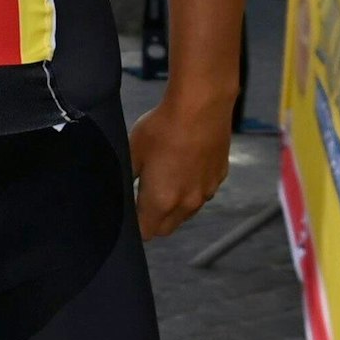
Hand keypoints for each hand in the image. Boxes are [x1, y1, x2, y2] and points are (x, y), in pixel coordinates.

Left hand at [128, 91, 233, 238]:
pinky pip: (202, 193)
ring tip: (164, 179)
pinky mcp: (219, 177)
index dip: (134, 226)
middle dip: (153, 220)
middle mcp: (187, 204)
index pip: (146, 233)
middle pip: (167, 228)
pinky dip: (192, 189)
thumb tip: (120, 190)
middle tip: (142, 198)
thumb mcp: (132, 151)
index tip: (128, 211)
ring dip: (174, 206)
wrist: (200, 106)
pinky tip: (184, 166)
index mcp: (162, 202)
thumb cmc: (162, 128)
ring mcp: (206, 192)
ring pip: (186, 212)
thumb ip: (126, 177)